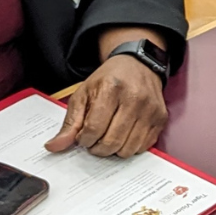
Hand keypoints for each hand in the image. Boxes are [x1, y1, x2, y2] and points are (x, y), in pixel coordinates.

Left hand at [46, 55, 166, 157]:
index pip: (93, 129)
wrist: (138, 65)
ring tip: (108, 137)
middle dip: (97, 148)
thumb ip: (70, 122)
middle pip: (111, 142)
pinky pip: (143, 147)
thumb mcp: (84, 94)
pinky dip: (130, 147)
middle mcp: (135, 98)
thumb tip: (54, 146)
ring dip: (114, 150)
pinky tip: (124, 135)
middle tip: (94, 140)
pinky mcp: (161, 119)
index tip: (83, 136)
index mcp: (112, 89)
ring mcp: (150, 110)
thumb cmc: (109, 80)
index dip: (84, 139)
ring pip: (128, 149)